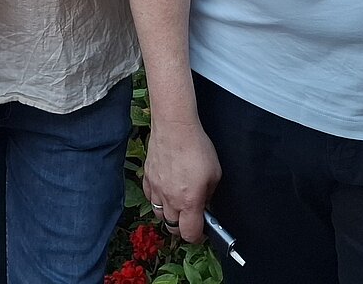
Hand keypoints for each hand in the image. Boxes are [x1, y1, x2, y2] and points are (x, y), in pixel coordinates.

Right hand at [141, 117, 221, 243]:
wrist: (175, 126)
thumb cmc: (197, 147)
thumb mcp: (215, 174)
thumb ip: (209, 195)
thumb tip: (205, 205)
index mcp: (189, 202)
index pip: (189, 234)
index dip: (197, 236)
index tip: (202, 230)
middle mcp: (170, 199)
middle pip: (172, 227)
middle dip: (183, 225)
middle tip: (191, 215)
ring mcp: (156, 189)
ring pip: (159, 214)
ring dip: (169, 213)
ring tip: (178, 202)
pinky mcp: (147, 178)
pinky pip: (150, 198)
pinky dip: (157, 199)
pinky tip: (165, 189)